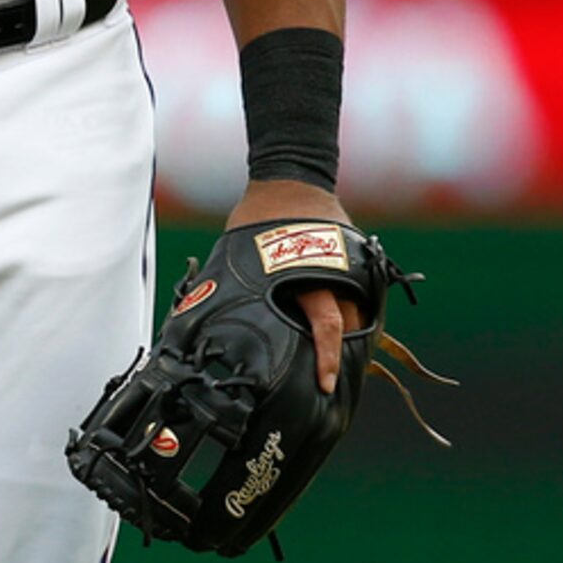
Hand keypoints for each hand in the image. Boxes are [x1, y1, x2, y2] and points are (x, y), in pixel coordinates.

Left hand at [226, 177, 365, 395]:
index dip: (328, 359)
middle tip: (333, 385)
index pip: (324, 324)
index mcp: (303, 272)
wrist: (290, 177)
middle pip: (349, 324)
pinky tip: (347, 335)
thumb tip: (202, 324)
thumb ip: (238, 289)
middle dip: (343, 357)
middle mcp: (332, 271)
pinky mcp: (355, 257)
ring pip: (359, 312)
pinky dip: (356, 315)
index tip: (327, 385)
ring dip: (352, 339)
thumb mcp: (241, 254)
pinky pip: (360, 294)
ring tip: (342, 366)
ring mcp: (347, 263)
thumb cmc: (258, 218)